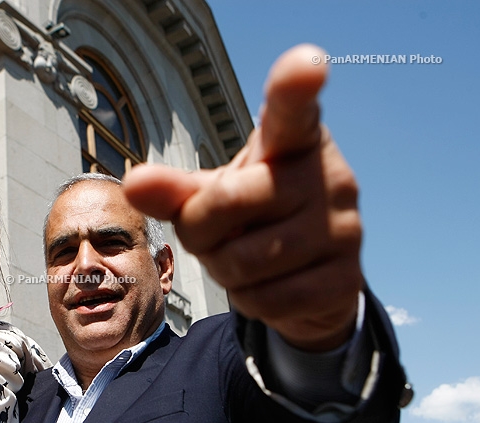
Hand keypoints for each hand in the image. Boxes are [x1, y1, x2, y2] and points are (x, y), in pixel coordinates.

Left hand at [123, 44, 361, 350]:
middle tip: (209, 230)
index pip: (292, 112)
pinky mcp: (346, 281)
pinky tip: (263, 284)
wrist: (313, 273)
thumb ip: (174, 189)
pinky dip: (248, 299)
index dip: (295, 86)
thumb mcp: (213, 194)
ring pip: (243, 261)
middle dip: (198, 228)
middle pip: (226, 203)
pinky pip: (267, 299)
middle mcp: (329, 179)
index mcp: (294, 143)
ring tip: (240, 257)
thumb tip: (133, 182)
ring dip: (222, 269)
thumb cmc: (254, 216)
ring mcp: (344, 230)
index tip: (304, 65)